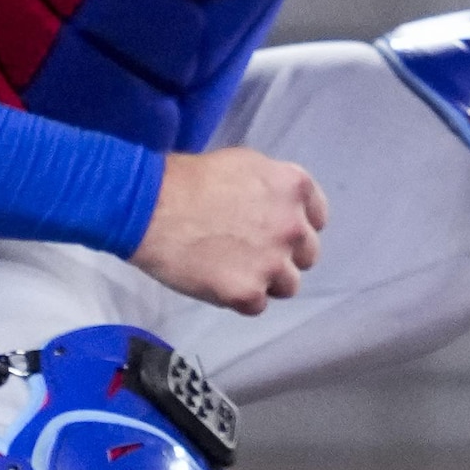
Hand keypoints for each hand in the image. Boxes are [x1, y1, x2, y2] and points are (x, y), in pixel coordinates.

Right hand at [132, 147, 324, 315]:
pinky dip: (240, 298)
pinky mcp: (248, 293)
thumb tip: (275, 205)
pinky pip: (257, 305)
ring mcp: (272, 263)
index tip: (279, 232)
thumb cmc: (189, 180)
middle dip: (283, 255)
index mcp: (294, 187)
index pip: (317, 218)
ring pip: (287, 285)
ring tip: (233, 270)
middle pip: (307, 255)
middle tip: (252, 253)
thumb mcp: (243, 164)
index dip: (297, 226)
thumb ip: (271, 188)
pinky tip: (217, 282)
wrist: (151, 208)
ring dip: (266, 281)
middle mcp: (292, 226)